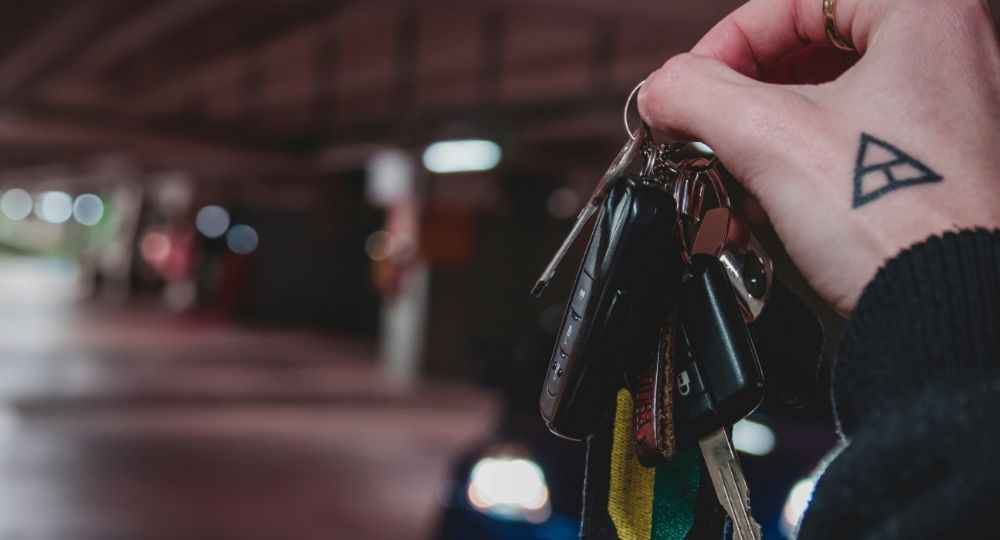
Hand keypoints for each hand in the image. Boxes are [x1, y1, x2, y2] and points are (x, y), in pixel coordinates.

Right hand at [638, 0, 999, 312]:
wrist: (949, 310)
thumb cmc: (898, 221)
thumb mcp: (769, 141)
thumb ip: (696, 96)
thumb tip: (661, 90)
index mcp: (927, 12)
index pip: (794, 0)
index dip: (726, 42)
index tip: (691, 86)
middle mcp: (952, 50)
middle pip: (811, 46)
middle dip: (744, 98)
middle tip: (707, 129)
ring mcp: (950, 108)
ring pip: (830, 95)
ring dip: (767, 135)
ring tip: (737, 175)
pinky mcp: (940, 159)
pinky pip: (854, 136)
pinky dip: (804, 160)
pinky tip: (775, 200)